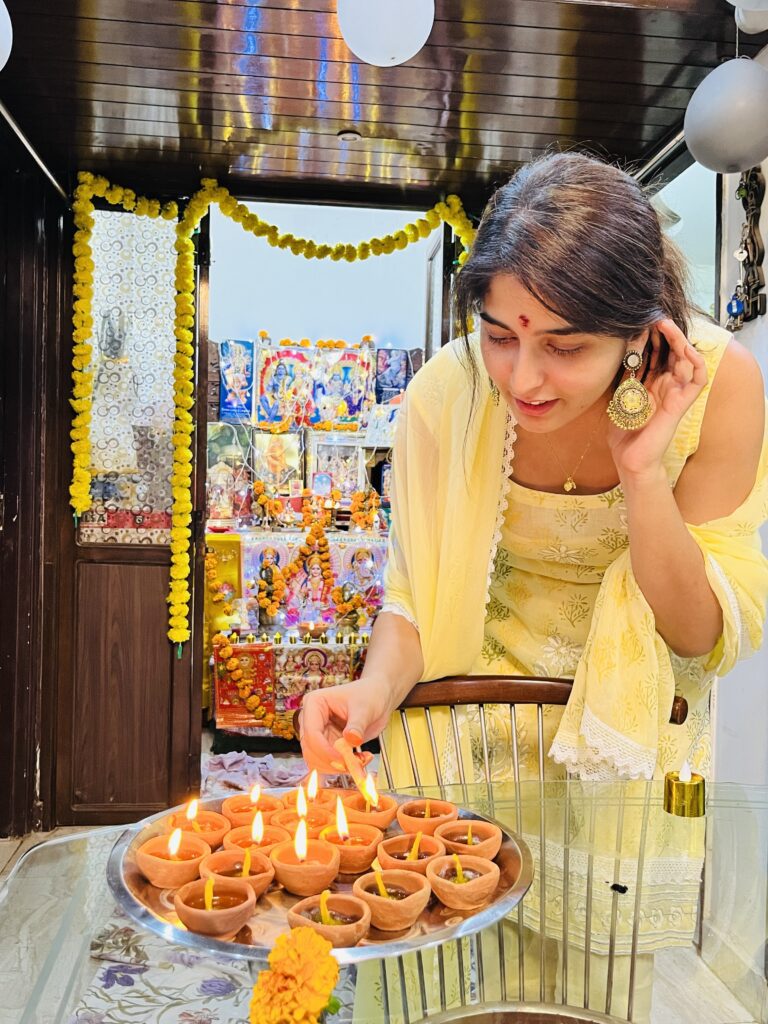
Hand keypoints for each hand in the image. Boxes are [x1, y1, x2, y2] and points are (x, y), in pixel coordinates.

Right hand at [299, 678, 393, 774]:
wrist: (379, 697)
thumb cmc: (370, 695)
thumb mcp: (365, 708)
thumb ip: (357, 725)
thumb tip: (351, 739)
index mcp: (315, 703)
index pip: (312, 733)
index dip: (325, 750)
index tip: (343, 759)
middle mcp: (312, 719)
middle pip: (310, 750)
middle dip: (331, 762)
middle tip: (353, 764)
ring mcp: (319, 733)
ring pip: (317, 760)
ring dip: (337, 767)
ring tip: (360, 760)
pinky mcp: (328, 744)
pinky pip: (328, 763)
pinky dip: (342, 767)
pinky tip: (359, 759)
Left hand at [608, 318, 706, 481]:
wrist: (629, 458)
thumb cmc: (624, 432)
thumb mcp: (620, 396)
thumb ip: (625, 375)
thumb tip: (621, 349)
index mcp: (651, 383)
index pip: (655, 353)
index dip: (650, 337)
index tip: (639, 321)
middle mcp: (666, 385)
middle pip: (671, 352)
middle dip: (664, 333)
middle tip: (654, 317)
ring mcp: (675, 393)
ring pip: (686, 359)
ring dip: (678, 340)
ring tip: (665, 325)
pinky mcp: (682, 403)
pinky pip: (697, 378)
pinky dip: (694, 361)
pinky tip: (683, 348)